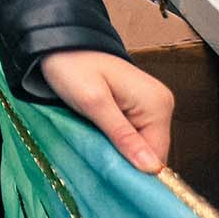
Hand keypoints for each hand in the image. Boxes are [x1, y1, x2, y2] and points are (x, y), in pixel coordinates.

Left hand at [40, 48, 173, 172]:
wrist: (57, 46)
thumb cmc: (71, 67)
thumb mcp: (93, 103)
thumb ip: (122, 135)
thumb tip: (151, 168)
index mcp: (157, 104)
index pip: (158, 155)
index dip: (134, 168)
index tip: (109, 171)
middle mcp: (161, 105)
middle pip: (150, 152)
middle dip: (125, 158)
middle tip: (96, 153)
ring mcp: (150, 106)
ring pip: (140, 146)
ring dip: (118, 149)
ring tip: (94, 140)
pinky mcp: (137, 108)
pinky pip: (132, 135)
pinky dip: (115, 140)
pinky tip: (98, 133)